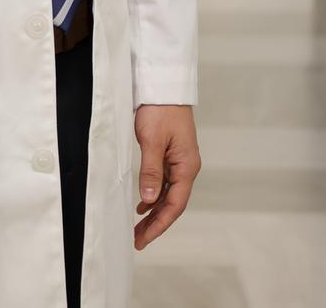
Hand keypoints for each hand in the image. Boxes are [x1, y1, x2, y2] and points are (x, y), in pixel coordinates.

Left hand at [133, 104, 200, 250]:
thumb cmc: (160, 109)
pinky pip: (163, 181)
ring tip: (138, 227)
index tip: (144, 238)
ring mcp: (179, 160)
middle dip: (156, 223)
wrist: (164, 85)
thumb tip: (149, 200)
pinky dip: (153, 194)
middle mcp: (186, 166)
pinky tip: (143, 203)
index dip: (160, 224)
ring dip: (154, 211)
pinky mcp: (170, 153)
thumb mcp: (152, 140)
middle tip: (138, 240)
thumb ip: (151, 171)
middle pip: (172, 203)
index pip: (175, 204)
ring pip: (167, 193)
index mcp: (187, 166)